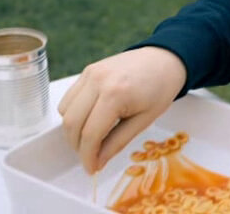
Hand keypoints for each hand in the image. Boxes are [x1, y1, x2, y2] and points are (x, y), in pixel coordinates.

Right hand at [58, 46, 186, 173]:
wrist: (164, 60)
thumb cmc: (160, 89)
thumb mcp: (144, 120)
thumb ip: (117, 142)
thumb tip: (97, 162)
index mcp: (116, 94)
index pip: (90, 133)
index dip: (87, 156)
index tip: (90, 169)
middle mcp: (98, 81)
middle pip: (71, 123)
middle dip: (77, 146)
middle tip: (90, 157)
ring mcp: (90, 73)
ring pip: (65, 111)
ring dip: (73, 131)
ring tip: (92, 140)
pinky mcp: (87, 71)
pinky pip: (69, 98)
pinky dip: (73, 113)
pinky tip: (90, 120)